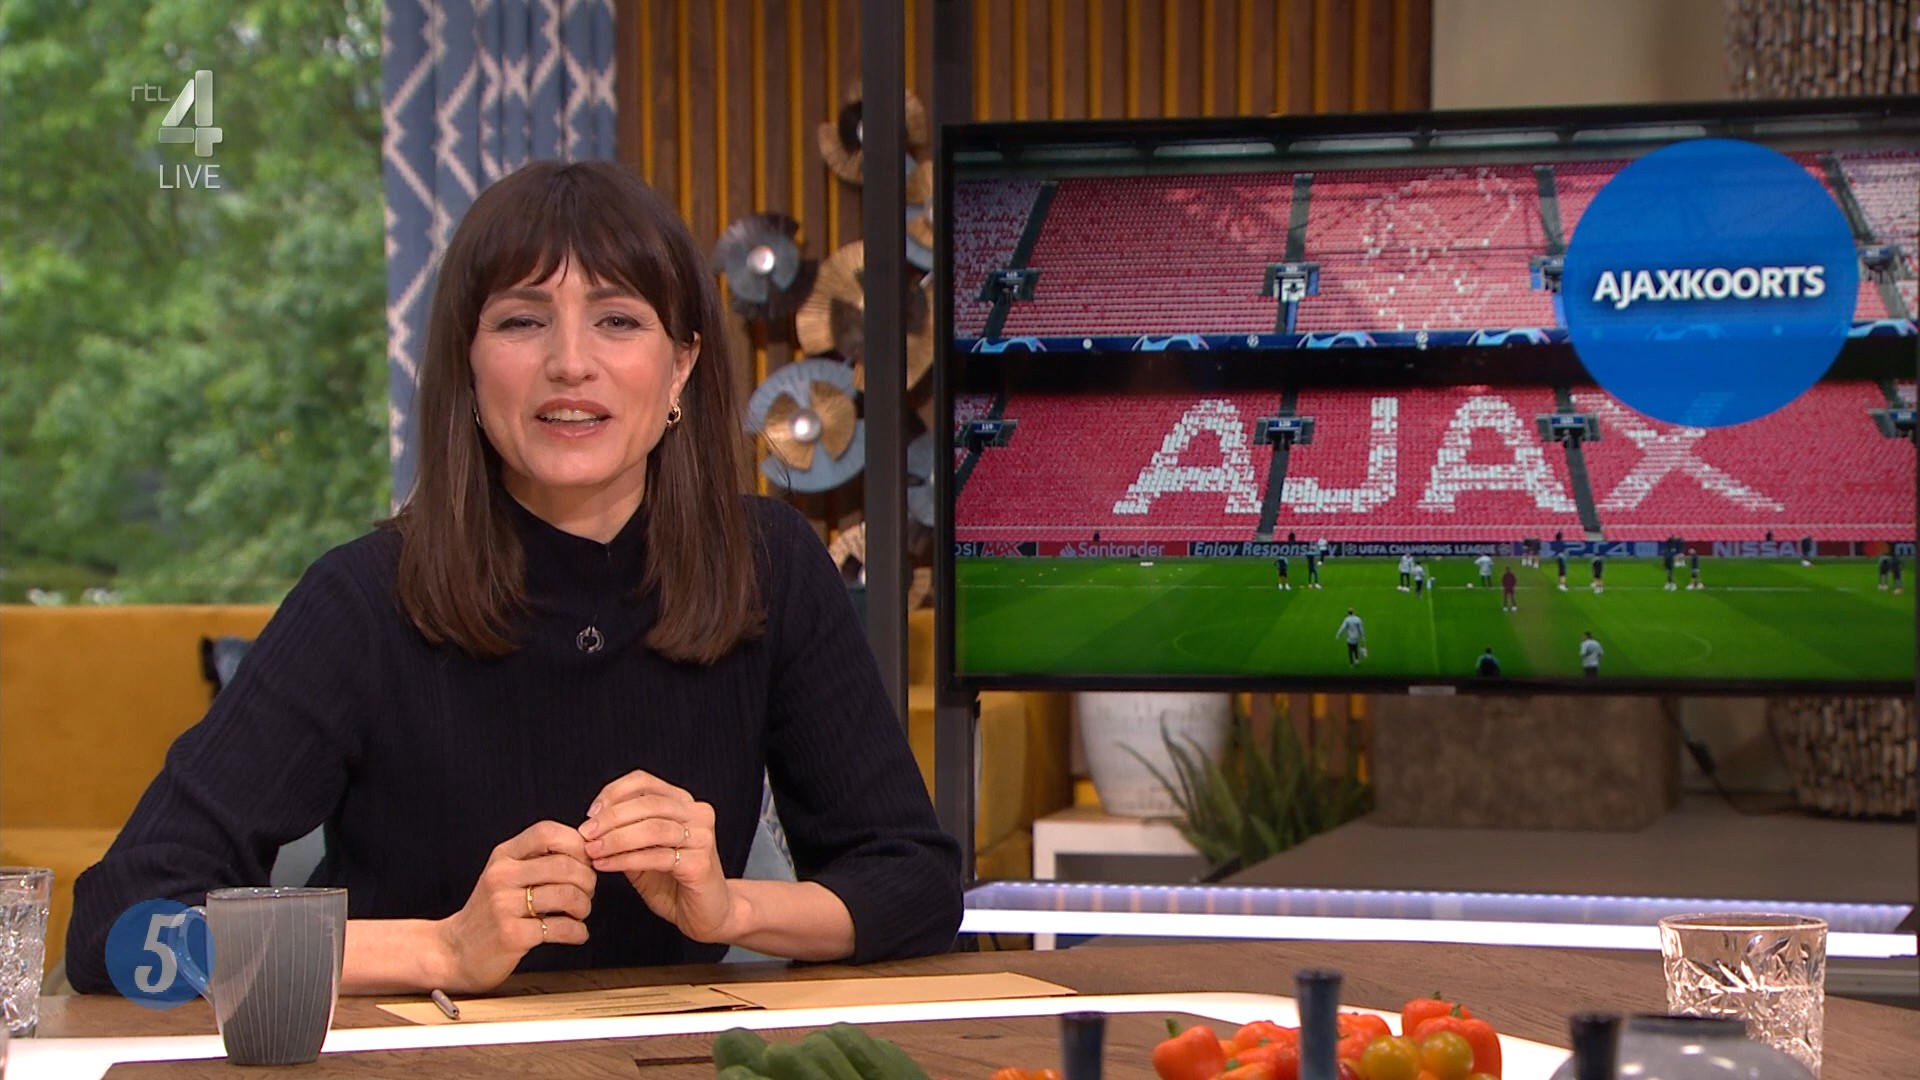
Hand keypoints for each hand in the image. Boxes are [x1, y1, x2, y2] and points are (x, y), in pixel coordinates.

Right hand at [431, 821, 595, 992]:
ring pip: (566, 895)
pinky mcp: (511, 935)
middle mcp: (502, 876)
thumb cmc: (490, 912)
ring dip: (584, 906)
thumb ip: (537, 859)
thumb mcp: (506, 875)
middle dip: (587, 880)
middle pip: (564, 865)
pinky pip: (560, 927)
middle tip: (587, 893)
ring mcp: (504, 906)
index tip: (584, 862)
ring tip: (580, 913)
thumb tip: (586, 850)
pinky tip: (576, 933)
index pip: (547, 832)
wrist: (455, 951)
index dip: (576, 844)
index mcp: (504, 856)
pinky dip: (578, 932)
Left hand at [580, 771, 731, 943]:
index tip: (590, 813)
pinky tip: (606, 865)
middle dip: (611, 818)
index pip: (644, 782)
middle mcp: (697, 814)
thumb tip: (591, 827)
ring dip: (616, 839)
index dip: (613, 793)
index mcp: (683, 803)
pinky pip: (657, 856)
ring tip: (592, 851)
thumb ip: (624, 836)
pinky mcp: (700, 864)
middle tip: (586, 834)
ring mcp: (702, 838)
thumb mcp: (643, 853)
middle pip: (648, 803)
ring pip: (653, 828)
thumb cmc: (674, 882)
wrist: (708, 913)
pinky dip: (626, 860)